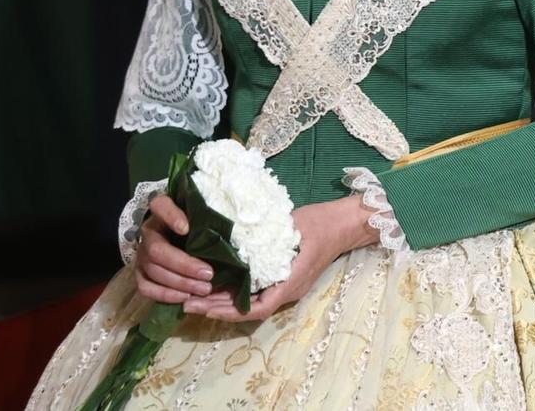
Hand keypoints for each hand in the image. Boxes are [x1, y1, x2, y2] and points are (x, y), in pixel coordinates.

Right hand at [134, 194, 213, 304]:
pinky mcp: (139, 273)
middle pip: (158, 250)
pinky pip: (146, 287)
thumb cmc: (196, 224)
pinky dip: (165, 295)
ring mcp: (141, 254)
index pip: (160, 205)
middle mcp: (148, 232)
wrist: (178, 237)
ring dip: (180, 283)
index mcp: (162, 211)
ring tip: (204, 288)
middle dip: (184, 265)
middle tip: (209, 274)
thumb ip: (207, 218)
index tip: (187, 228)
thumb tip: (229, 231)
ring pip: (154, 271)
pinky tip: (185, 297)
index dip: (171, 217)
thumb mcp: (201, 216)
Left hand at [184, 195, 375, 321]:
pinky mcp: (288, 279)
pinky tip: (221, 284)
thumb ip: (263, 239)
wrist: (347, 224)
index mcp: (290, 282)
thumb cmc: (321, 223)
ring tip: (197, 297)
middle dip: (218, 309)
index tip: (202, 305)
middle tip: (187, 303)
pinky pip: (259, 293)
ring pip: (253, 303)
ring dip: (226, 302)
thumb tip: (231, 242)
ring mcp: (289, 287)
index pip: (256, 309)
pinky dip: (238, 293)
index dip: (227, 311)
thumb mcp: (290, 227)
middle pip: (250, 310)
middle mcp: (289, 291)